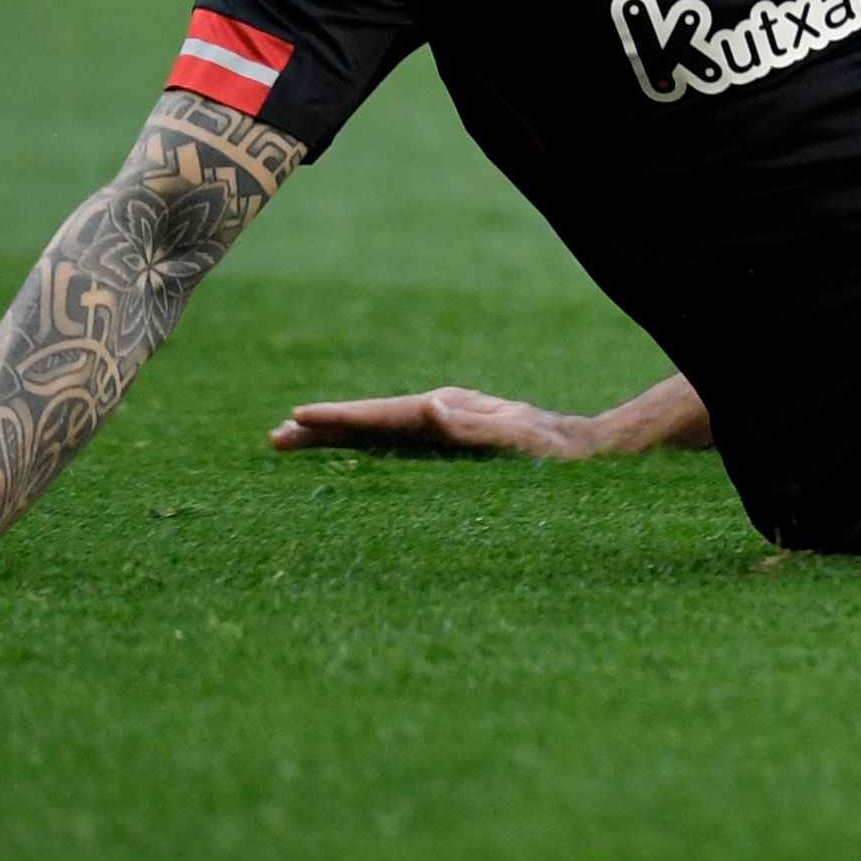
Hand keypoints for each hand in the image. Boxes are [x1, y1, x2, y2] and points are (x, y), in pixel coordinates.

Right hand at [268, 386, 613, 459]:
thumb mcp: (521, 440)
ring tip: (292, 442)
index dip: (340, 419)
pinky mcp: (450, 448)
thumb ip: (476, 426)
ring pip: (378, 433)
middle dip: (324, 429)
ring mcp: (444, 429)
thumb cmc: (556, 452)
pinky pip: (396, 447)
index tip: (298, 418)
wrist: (587, 451)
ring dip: (338, 438)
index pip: (383, 416)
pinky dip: (366, 447)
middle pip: (371, 422)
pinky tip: (347, 454)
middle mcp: (441, 415)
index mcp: (449, 412)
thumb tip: (430, 406)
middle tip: (273, 437)